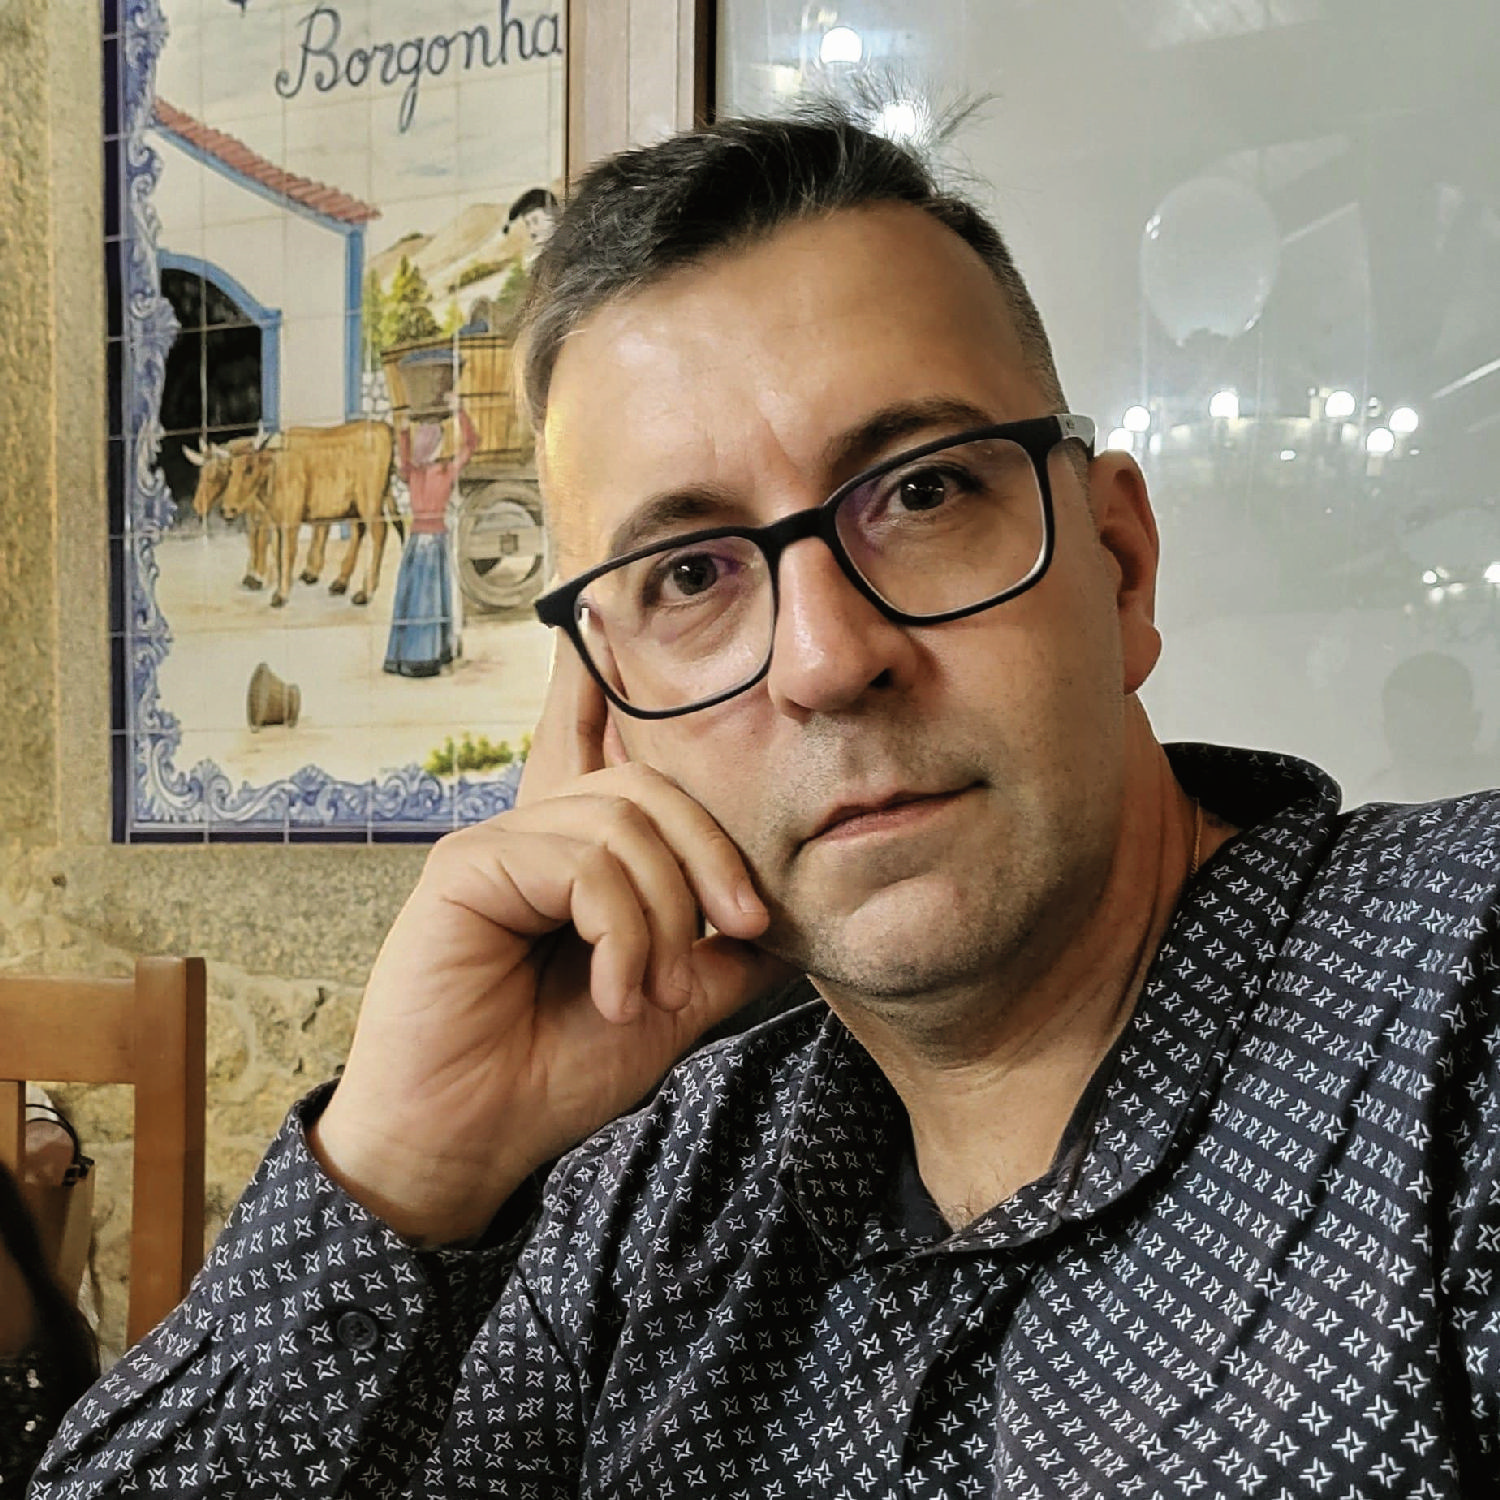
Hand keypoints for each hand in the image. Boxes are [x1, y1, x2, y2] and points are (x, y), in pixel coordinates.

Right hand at [312, 645, 793, 1245]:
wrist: (474, 1142)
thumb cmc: (555, 1071)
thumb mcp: (668, 1003)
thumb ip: (717, 952)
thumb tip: (785, 920)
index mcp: (577, 857)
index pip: (608, 753)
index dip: (610, 690)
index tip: (617, 624)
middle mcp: (536, 832)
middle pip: (651, 786)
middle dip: (713, 855)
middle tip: (742, 928)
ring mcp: (498, 843)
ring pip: (624, 823)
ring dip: (664, 917)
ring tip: (653, 992)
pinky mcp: (467, 866)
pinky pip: (579, 862)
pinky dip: (620, 931)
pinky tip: (616, 991)